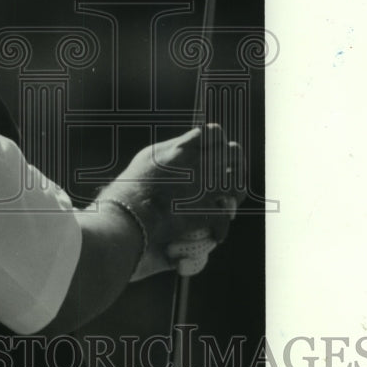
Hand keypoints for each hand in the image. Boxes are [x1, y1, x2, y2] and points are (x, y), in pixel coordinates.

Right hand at [98, 124, 244, 280]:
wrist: (129, 212)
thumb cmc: (133, 183)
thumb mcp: (149, 155)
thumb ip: (172, 148)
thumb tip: (186, 144)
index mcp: (184, 147)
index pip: (214, 132)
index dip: (218, 141)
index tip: (214, 150)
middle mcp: (200, 164)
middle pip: (234, 155)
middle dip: (234, 165)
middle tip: (228, 176)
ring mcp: (206, 188)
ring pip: (237, 186)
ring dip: (234, 196)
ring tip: (228, 204)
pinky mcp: (206, 212)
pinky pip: (225, 219)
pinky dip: (221, 229)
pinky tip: (216, 234)